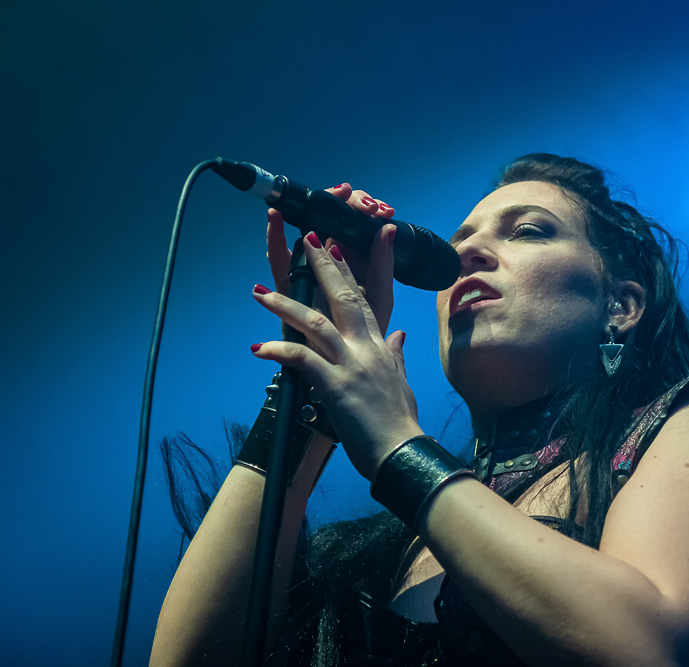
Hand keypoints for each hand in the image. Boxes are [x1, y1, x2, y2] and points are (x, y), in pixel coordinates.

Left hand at [252, 193, 420, 480]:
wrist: (400, 451)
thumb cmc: (399, 421)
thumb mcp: (400, 382)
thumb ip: (395, 356)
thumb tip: (398, 336)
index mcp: (379, 347)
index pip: (362, 301)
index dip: (347, 274)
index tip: (334, 250)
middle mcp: (364, 348)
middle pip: (341, 298)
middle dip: (321, 268)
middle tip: (305, 240)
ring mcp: (349, 364)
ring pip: (314, 323)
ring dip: (284, 306)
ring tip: (259, 292)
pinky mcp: (334, 385)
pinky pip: (301, 360)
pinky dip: (279, 350)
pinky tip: (259, 347)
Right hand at [266, 183, 396, 334]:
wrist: (352, 372)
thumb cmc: (368, 337)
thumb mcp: (380, 297)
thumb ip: (382, 263)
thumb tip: (390, 228)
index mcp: (352, 267)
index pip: (354, 228)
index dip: (361, 209)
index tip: (374, 201)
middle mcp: (327, 269)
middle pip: (327, 228)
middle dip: (335, 205)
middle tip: (345, 190)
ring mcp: (307, 277)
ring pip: (301, 240)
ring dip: (303, 214)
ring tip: (307, 194)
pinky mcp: (289, 290)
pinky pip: (280, 263)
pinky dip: (276, 240)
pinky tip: (275, 218)